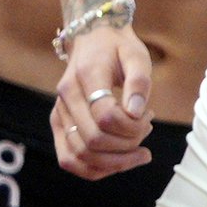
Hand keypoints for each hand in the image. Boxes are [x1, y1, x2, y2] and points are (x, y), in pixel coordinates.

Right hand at [53, 21, 156, 177]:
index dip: (132, 126)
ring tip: (138, 151)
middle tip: (146, 130)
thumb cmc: (118, 48)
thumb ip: (139, 82)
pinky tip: (117, 163)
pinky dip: (94, 169)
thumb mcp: (137, 55)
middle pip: (94, 140)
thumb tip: (137, 113)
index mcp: (86, 75)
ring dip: (115, 162)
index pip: (106, 117)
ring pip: (80, 155)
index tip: (149, 116)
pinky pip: (69, 159)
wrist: (91, 38)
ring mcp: (59, 112)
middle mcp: (66, 96)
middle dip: (128, 144)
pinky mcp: (58, 124)